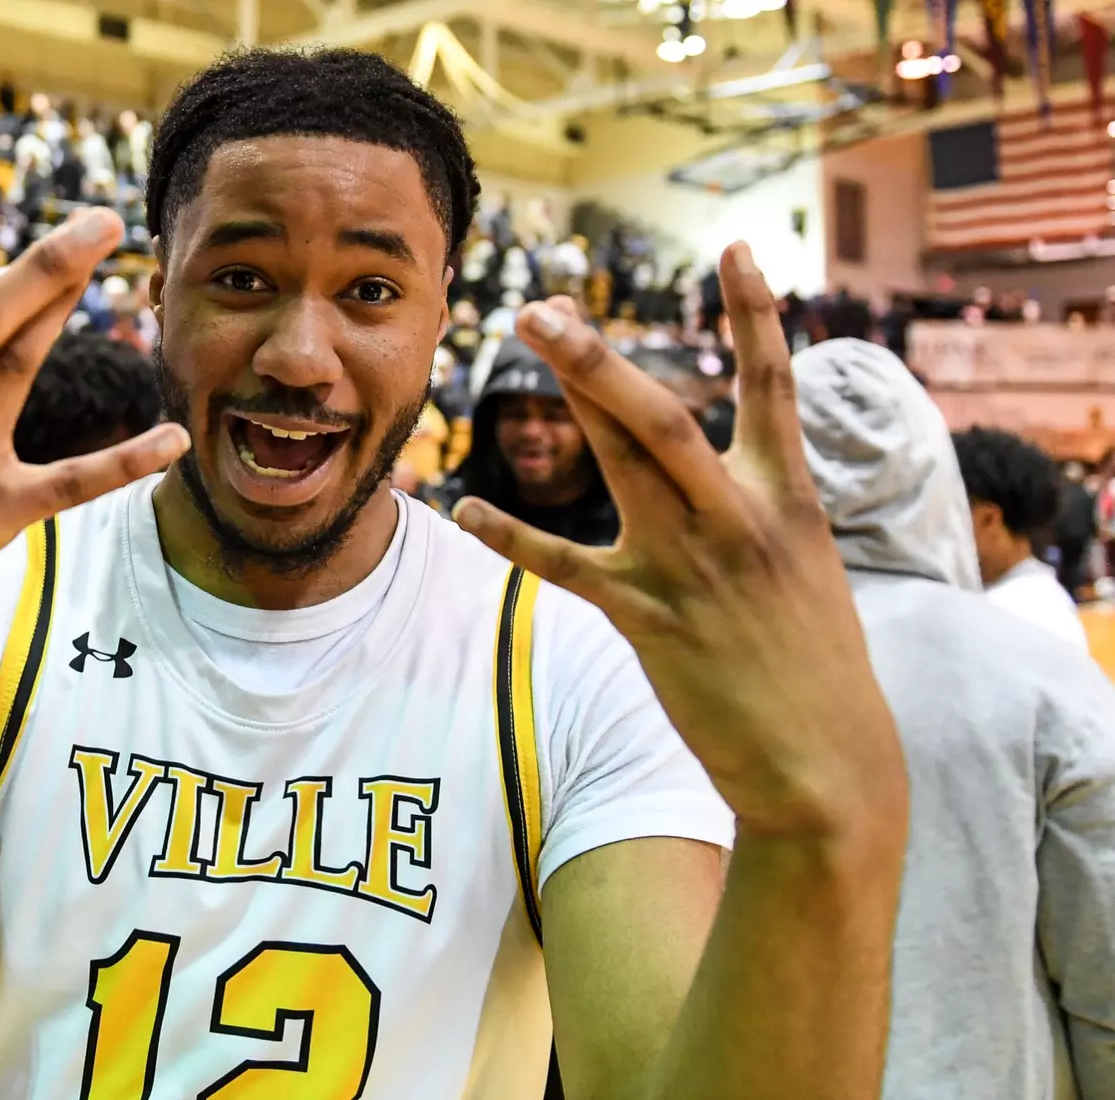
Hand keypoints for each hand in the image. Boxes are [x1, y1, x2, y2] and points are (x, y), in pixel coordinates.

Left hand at [453, 244, 902, 837]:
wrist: (827, 762)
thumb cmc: (814, 664)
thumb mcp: (806, 567)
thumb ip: (763, 507)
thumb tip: (723, 468)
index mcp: (790, 500)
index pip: (774, 388)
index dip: (755, 317)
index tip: (735, 250)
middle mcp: (742, 519)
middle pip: (664, 414)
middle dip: (602, 356)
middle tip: (547, 306)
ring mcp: (694, 566)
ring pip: (623, 459)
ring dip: (573, 392)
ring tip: (525, 338)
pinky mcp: (651, 619)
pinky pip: (568, 567)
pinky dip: (514, 538)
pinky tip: (466, 511)